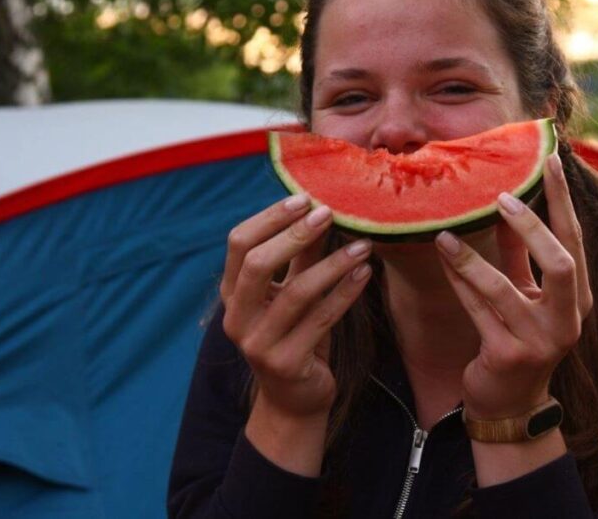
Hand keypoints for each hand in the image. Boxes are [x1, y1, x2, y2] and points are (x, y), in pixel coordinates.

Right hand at [221, 195, 372, 420]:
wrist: (294, 400)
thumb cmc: (294, 336)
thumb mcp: (293, 293)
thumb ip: (300, 256)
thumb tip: (320, 209)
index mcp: (232, 294)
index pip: (238, 244)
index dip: (270, 218)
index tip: (304, 198)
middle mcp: (237, 318)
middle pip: (257, 264)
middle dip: (294, 234)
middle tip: (329, 213)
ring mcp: (258, 344)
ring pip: (296, 293)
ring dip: (332, 263)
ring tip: (362, 244)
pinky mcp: (286, 363)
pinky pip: (321, 320)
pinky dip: (345, 293)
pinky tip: (365, 272)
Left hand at [434, 153, 591, 419]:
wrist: (510, 403)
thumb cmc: (519, 336)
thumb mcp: (527, 292)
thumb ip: (521, 252)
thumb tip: (506, 199)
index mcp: (579, 297)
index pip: (575, 239)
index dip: (563, 199)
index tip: (549, 159)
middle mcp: (569, 319)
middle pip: (562, 262)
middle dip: (532, 225)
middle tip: (500, 194)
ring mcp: (541, 341)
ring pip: (506, 288)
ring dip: (472, 258)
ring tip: (444, 232)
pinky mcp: (509, 356)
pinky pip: (478, 310)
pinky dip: (459, 282)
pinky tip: (442, 257)